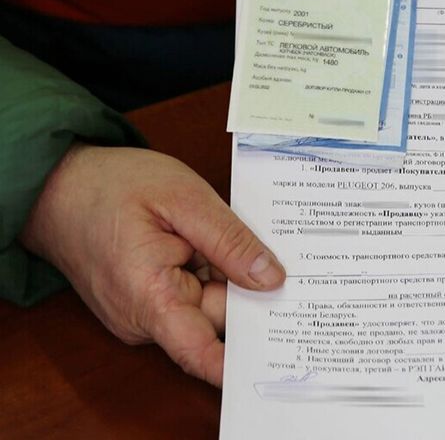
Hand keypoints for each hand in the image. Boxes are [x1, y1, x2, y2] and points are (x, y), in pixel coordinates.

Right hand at [19, 144, 285, 386]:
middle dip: (251, 293)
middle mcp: (144, 318)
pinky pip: (194, 296)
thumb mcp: (183, 199)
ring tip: (239, 238)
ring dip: (229, 277)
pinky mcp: (148, 304)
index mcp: (150, 297)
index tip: (280, 349)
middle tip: (286, 261)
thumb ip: (230, 241)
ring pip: (210, 306)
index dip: (241, 359)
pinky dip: (212, 274)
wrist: (58, 186)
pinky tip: (218, 245)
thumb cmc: (112, 186)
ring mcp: (145, 314)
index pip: (200, 353)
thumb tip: (272, 280)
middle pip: (219, 320)